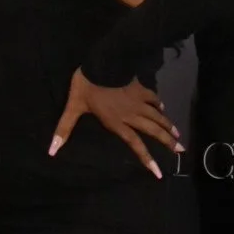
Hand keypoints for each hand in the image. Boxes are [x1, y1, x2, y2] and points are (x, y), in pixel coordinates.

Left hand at [49, 69, 179, 178]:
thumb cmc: (87, 86)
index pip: (136, 145)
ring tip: (178, 135)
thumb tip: (51, 150)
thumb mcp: (73, 107)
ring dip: (168, 125)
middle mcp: (131, 114)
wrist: (102, 62)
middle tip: (182, 150)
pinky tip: (163, 106)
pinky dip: (159, 103)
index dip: (147, 159)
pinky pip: (152, 97)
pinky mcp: (139, 87)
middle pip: (153, 131)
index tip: (159, 172)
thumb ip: (64, 129)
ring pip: (157, 116)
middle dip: (168, 142)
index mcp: (117, 122)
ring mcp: (137, 100)